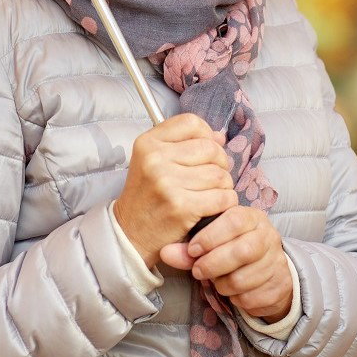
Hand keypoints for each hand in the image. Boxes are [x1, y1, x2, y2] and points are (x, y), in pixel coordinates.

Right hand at [113, 113, 237, 272]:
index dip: (206, 134)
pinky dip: (226, 202)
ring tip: (212, 193)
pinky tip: (216, 207)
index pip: (191, 123)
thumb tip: (219, 137)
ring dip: (224, 186)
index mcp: (147, 143)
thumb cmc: (147, 196)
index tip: (207, 150)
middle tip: (213, 177)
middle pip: (210, 149)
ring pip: (220, 174)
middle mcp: (155, 159)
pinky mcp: (181, 207)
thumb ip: (183, 144)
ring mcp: (167, 183)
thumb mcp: (153, 161)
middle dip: (220, 163)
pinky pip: (222, 197)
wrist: (130, 234)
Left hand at [159, 205, 292, 322]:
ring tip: (217, 280)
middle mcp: (268, 236)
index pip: (234, 220)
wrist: (267, 272)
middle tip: (198, 271)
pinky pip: (251, 298)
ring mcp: (277, 262)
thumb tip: (165, 253)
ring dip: (223, 284)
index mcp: (252, 218)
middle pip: (243, 251)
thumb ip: (188, 249)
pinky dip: (236, 298)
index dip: (211, 236)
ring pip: (244, 279)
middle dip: (214, 264)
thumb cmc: (233, 250)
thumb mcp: (212, 244)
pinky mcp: (280, 286)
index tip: (193, 249)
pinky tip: (233, 291)